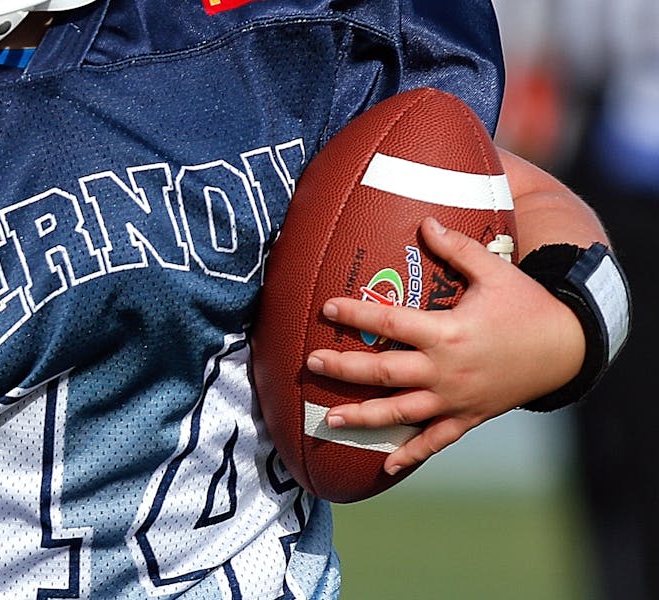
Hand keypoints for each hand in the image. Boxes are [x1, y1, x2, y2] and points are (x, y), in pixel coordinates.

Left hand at [305, 217, 583, 475]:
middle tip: (311, 363)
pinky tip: (384, 465)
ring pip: (401, 413)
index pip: (392, 322)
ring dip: (363, 417)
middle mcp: (446, 370)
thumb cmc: (526, 305)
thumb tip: (425, 221)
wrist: (567, 349)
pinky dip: (411, 454)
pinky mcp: (467, 418)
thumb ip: (457, 248)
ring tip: (330, 420)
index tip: (326, 307)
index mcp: (448, 332)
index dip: (357, 313)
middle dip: (344, 368)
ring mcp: (455, 399)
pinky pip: (435, 441)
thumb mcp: (495, 271)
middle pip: (384, 372)